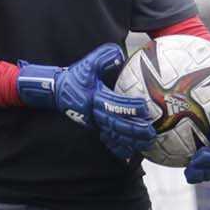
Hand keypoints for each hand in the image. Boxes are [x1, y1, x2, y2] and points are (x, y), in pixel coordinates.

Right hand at [16, 43, 152, 157]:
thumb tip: (120, 55)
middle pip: (115, 124)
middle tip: (150, 130)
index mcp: (93, 97)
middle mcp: (94, 112)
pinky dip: (119, 148)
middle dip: (133, 129)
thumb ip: (104, 57)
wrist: (58, 91)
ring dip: (131, 141)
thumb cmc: (76, 76)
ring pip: (113, 135)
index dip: (129, 106)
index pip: (114, 104)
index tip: (144, 107)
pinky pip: (107, 141)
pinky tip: (131, 154)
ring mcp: (93, 123)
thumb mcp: (88, 63)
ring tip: (148, 142)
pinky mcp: (94, 128)